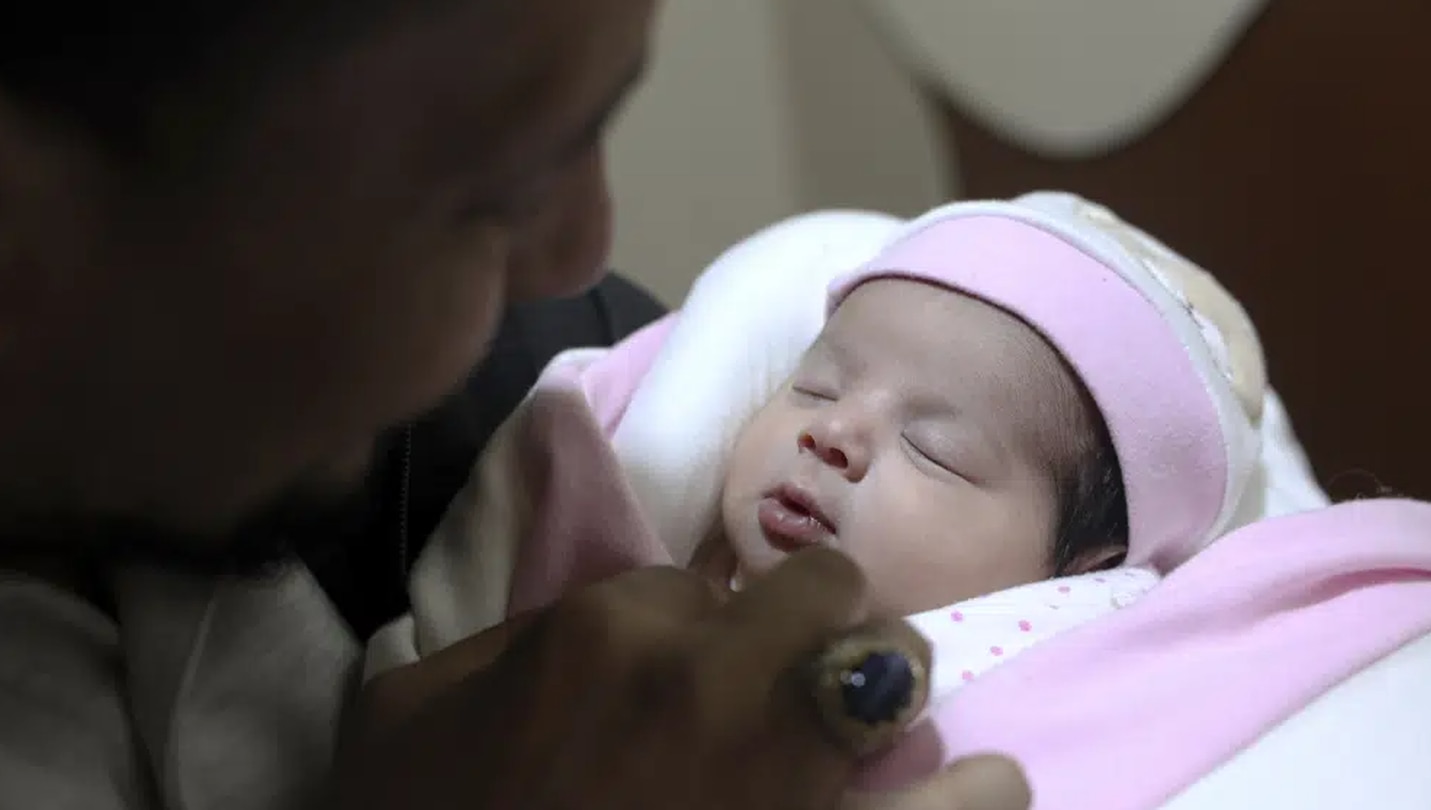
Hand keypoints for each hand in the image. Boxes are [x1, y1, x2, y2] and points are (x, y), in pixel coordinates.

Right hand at [333, 547, 1028, 808]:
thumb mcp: (408, 708)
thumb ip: (500, 641)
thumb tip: (581, 624)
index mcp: (609, 629)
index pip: (694, 580)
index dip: (691, 621)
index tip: (677, 665)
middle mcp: (714, 680)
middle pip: (821, 592)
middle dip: (809, 619)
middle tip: (785, 668)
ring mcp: (782, 771)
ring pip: (891, 668)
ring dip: (885, 681)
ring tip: (875, 712)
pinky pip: (947, 809)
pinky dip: (975, 791)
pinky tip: (985, 781)